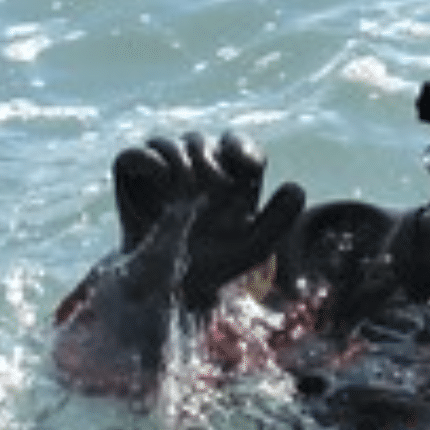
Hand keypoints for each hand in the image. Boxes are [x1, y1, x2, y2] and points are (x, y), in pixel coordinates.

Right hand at [112, 131, 304, 311]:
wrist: (171, 287)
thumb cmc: (216, 265)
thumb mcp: (253, 248)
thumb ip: (278, 220)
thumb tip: (296, 187)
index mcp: (228, 178)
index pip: (236, 145)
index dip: (240, 147)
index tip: (245, 163)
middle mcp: (195, 170)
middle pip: (201, 141)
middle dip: (208, 159)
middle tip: (213, 186)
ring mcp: (163, 173)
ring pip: (169, 143)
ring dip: (181, 159)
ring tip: (188, 188)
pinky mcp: (133, 182)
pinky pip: (134, 154)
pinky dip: (150, 162)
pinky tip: (166, 182)